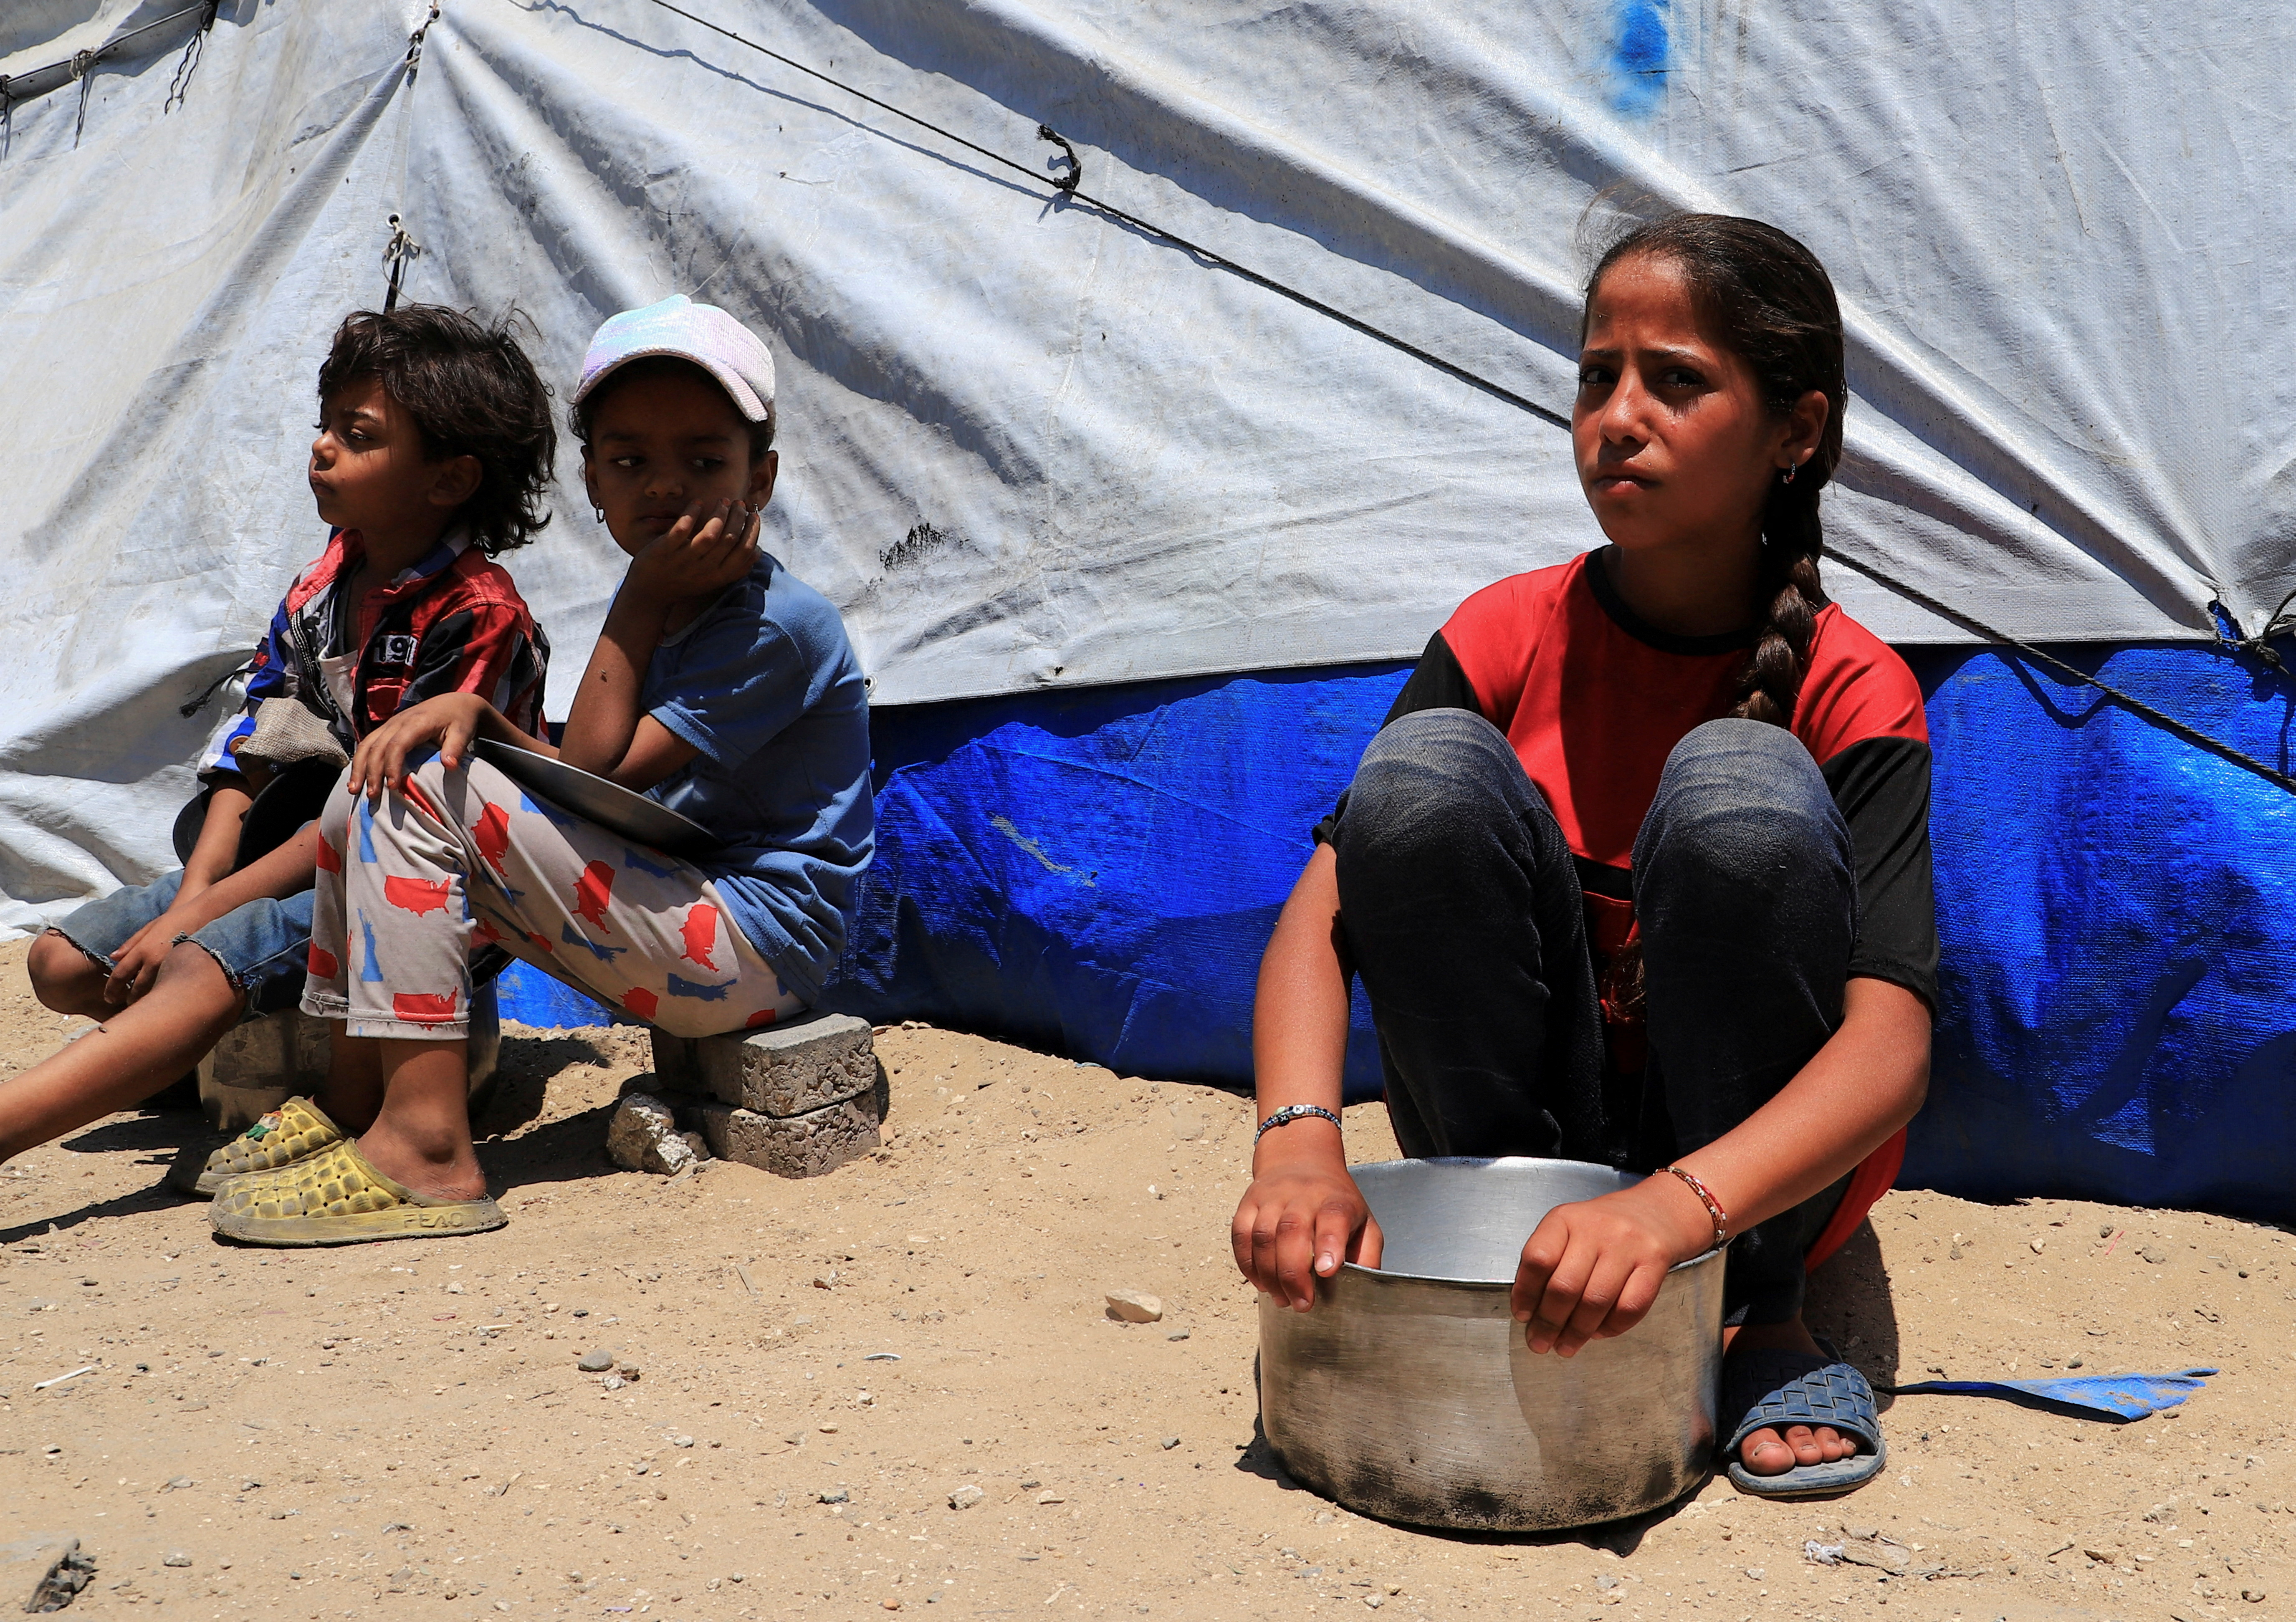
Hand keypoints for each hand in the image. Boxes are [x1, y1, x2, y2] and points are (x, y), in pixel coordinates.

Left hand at [104, 911, 193, 1005]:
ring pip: (152, 991)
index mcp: (143, 949)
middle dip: (128, 999)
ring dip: (144, 999)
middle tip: (123, 1004)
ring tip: (139, 1003)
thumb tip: (113, 957)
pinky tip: (158, 994)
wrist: (205, 916)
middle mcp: (155, 960)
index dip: (112, 989)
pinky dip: (159, 992)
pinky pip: (167, 986)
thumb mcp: (149, 927)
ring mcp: (170, 967)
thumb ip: (131, 943)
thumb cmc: (175, 919)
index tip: (108, 997)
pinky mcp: (184, 971)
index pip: (120, 974)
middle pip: (136, 988)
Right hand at [349, 693, 495, 800]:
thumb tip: (449, 766)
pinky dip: (360, 760)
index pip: (398, 745)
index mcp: (416, 722)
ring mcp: (390, 724)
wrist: (454, 702)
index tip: (393, 787)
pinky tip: (357, 778)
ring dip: (359, 768)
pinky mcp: (387, 729)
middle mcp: (398, 722)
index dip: (392, 766)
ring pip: (366, 745)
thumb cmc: (460, 719)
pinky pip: (368, 743)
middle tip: (372, 797)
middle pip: (377, 747)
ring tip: (354, 790)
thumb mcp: (463, 732)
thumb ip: (456, 748)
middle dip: (371, 772)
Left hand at [625, 498, 758, 609]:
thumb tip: (758, 551)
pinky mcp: (665, 551)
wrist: (650, 594)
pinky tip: (697, 503)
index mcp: (720, 576)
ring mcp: (684, 561)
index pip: (746, 551)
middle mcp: (705, 570)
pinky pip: (681, 530)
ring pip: (709, 534)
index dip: (753, 530)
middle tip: (738, 503)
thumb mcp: (714, 580)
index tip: (753, 514)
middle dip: (738, 516)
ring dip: (719, 513)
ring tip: (723, 501)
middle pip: (730, 539)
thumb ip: (734, 568)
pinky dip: (691, 513)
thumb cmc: (685, 582)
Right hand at [1232, 1154, 1383, 1310]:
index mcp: (1335, 1199)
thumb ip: (1367, 1255)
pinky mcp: (1249, 1202)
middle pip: (1291, 1230)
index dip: (1329, 1244)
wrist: (1301, 1160)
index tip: (1326, 1272)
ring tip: (1281, 1299)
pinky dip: (1248, 1264)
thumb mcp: (1363, 1222)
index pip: (1333, 1217)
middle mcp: (1302, 1193)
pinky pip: (1241, 1235)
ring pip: (1263, 1235)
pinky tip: (1261, 1283)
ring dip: (1269, 1274)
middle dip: (1293, 1274)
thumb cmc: (1335, 1203)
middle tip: (1302, 1304)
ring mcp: (1271, 1196)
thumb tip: (1364, 1287)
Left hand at [1511, 1174, 1716, 1354]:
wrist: (1652, 1212)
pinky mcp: (1654, 1263)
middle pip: (1565, 1286)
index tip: (1522, 1316)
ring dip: (1577, 1332)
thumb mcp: (1566, 1231)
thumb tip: (1530, 1313)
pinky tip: (1598, 1333)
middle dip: (1549, 1323)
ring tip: (1566, 1346)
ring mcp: (1627, 1245)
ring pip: (1596, 1301)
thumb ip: (1547, 1264)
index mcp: (1564, 1219)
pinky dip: (1611, 1328)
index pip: (1537, 1259)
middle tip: (1541, 1343)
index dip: (1525, 1293)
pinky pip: (1630, 1307)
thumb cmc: (1600, 1229)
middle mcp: (1595, 1228)